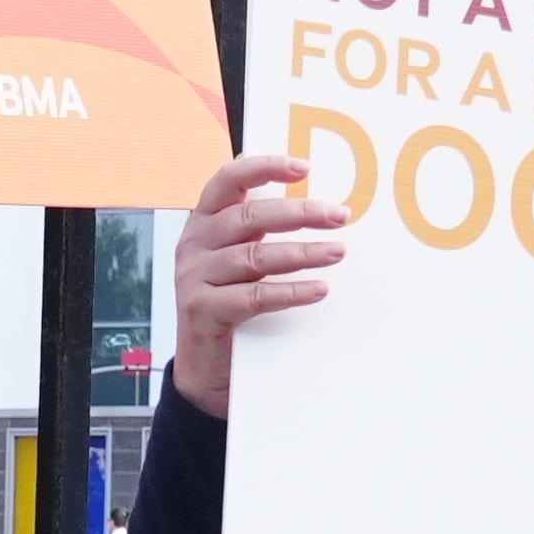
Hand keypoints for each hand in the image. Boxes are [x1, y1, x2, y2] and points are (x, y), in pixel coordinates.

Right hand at [168, 152, 335, 412]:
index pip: (229, 180)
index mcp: (204, 221)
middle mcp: (194, 244)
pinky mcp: (203, 310)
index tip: (303, 167)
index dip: (264, 168)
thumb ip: (261, 233)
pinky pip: (254, 296)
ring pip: (255, 257)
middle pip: (250, 218)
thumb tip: (322, 210)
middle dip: (300, 213)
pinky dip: (291, 292)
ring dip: (303, 253)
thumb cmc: (230, 303)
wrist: (203, 365)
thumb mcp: (239, 260)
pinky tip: (319, 290)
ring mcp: (194, 278)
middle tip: (339, 216)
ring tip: (338, 252)